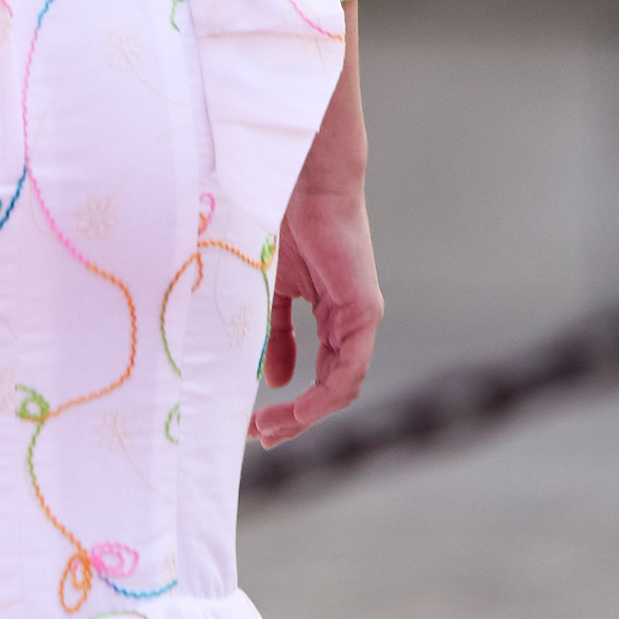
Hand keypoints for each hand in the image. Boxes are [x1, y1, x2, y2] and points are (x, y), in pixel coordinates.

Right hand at [252, 174, 383, 446]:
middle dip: (295, 419)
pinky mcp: (363, 311)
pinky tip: (296, 407)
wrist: (302, 181)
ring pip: (341, 386)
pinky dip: (323, 394)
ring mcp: (361, 319)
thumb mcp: (270, 291)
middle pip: (331, 389)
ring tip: (269, 428)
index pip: (320, 376)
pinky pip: (348, 369)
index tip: (255, 424)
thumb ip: (275, 334)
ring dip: (306, 414)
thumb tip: (275, 380)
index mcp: (332, 317)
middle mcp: (351, 323)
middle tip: (260, 437)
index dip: (292, 406)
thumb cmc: (282, 222)